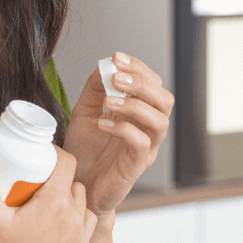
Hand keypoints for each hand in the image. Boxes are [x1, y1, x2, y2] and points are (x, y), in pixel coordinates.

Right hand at [0, 139, 97, 242]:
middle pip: (71, 181)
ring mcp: (79, 236)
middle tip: (31, 180)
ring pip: (80, 202)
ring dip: (66, 196)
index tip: (37, 155)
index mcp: (56, 203)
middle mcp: (74, 217)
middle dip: (55, 176)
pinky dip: (74, 217)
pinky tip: (56, 221)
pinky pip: (84, 223)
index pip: (66, 161)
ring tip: (42, 201)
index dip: (53, 153)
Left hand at [62, 52, 173, 214]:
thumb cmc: (85, 151)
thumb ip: (95, 89)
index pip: (152, 83)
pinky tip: (102, 123)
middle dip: (141, 83)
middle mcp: (148, 129)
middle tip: (116, 78)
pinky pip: (141, 143)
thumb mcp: (84, 113)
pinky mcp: (136, 166)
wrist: (77, 185)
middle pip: (164, 99)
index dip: (138, 68)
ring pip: (159, 121)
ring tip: (108, 102)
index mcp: (139, 113)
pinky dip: (123, 129)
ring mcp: (146, 148)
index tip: (116, 57)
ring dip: (134, 105)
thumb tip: (104, 65)